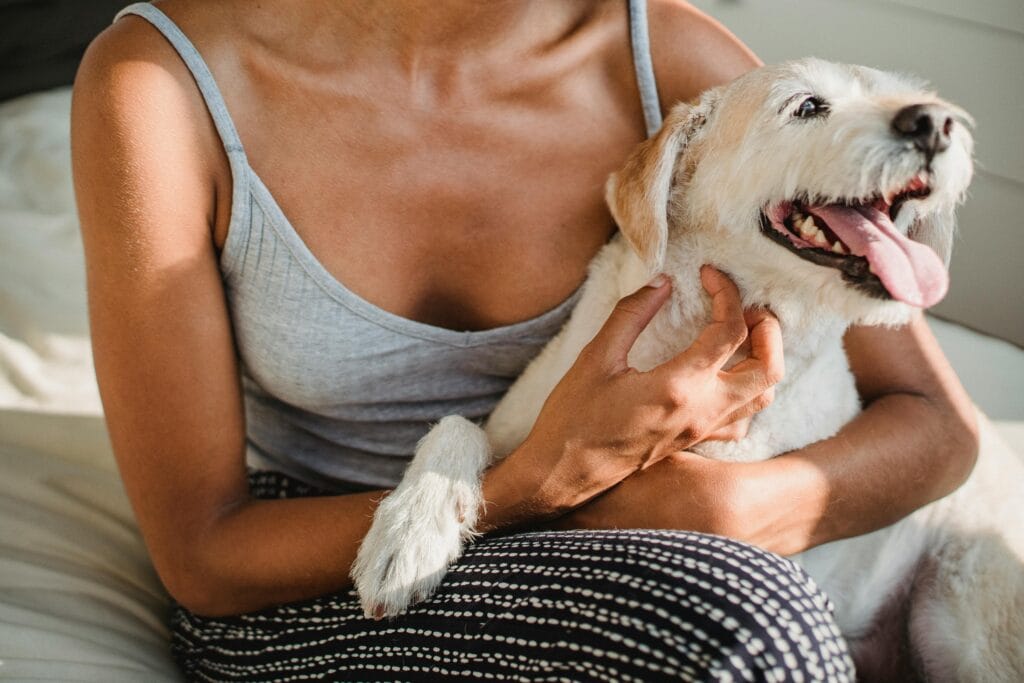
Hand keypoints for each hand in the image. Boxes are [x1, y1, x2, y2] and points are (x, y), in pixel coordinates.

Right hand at [485, 266, 782, 525]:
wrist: (563, 474)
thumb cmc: (574, 417)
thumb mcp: (596, 358)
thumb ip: (632, 315)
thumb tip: (661, 283)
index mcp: (680, 386)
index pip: (730, 331)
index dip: (727, 294)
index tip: (708, 274)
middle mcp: (702, 411)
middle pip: (769, 369)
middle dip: (768, 331)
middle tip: (744, 307)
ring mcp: (702, 431)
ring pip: (762, 397)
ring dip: (763, 361)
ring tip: (741, 336)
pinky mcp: (694, 442)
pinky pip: (741, 421)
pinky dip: (746, 394)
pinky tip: (722, 377)